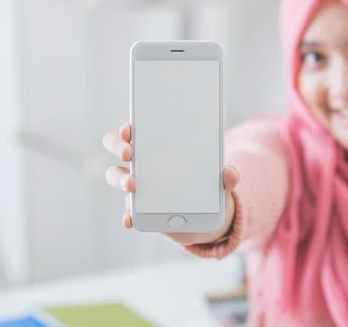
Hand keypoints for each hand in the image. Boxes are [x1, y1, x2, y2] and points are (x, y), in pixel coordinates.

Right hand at [102, 123, 237, 244]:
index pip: (136, 131)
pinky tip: (130, 218)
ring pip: (117, 177)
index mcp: (160, 148)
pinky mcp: (140, 211)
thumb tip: (230, 173)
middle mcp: (143, 164)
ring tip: (132, 186)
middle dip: (119, 146)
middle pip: (119, 148)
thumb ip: (226, 177)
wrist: (206, 220)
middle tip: (129, 152)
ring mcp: (139, 187)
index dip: (128, 128)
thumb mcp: (220, 182)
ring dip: (120, 179)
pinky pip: (128, 211)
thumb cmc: (208, 189)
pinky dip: (127, 214)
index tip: (130, 129)